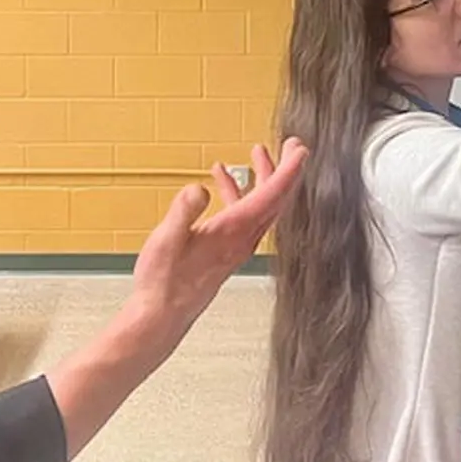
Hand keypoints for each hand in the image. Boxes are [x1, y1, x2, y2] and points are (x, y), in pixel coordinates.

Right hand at [128, 137, 308, 340]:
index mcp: (233, 232)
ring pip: (261, 206)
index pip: (271, 195)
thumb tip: (199, 188)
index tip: (300, 150)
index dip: (288, 170)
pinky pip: (242, 215)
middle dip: (285, 169)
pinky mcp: (226, 250)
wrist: (160, 315)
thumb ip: (183, 211)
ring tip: (258, 155)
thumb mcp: (167, 240)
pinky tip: (221, 184)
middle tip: (292, 146)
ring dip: (263, 179)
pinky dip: (238, 194)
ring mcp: (236, 246)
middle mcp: (242, 239)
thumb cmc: (163, 283)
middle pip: (275, 199)